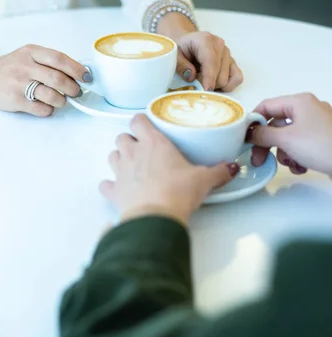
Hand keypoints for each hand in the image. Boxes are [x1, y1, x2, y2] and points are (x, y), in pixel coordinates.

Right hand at [0, 45, 88, 116]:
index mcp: (31, 52)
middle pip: (58, 79)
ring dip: (62, 100)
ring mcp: (19, 84)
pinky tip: (47, 106)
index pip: (60, 59)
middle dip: (73, 88)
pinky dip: (49, 109)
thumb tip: (76, 72)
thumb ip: (48, 61)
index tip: (87, 77)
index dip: (77, 69)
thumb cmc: (10, 67)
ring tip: (61, 100)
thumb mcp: (27, 55)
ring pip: (51, 95)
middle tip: (76, 92)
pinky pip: (40, 108)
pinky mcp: (15, 100)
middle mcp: (25, 66)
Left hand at [100, 115, 238, 224]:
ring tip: (131, 165)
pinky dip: (110, 185)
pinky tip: (119, 189)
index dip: (141, 121)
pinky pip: (105, 184)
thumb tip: (232, 168)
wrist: (155, 216)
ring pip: (112, 155)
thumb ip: (218, 172)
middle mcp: (133, 153)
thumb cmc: (177, 192)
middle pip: (122, 137)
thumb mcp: (204, 180)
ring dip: (119, 158)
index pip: (138, 120)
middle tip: (143, 148)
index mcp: (153, 143)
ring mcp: (120, 171)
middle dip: (129, 140)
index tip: (148, 125)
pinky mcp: (113, 191)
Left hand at [175, 31, 243, 91]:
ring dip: (214, 85)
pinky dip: (227, 85)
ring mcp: (228, 54)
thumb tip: (191, 76)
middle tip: (194, 83)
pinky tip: (214, 83)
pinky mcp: (232, 62)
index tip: (205, 91)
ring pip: (228, 79)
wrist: (186, 43)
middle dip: (207, 84)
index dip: (209, 79)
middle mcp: (220, 46)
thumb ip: (180, 65)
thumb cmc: (180, 49)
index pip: (211, 62)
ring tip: (201, 80)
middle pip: (220, 75)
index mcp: (205, 40)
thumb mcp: (173, 55)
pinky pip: (237, 78)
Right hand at [249, 93, 331, 175]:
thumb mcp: (285, 139)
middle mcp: (308, 110)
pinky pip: (299, 146)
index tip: (243, 137)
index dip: (252, 122)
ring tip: (290, 163)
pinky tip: (301, 166)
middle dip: (266, 144)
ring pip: (286, 138)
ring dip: (283, 153)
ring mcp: (316, 125)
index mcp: (299, 102)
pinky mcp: (322, 141)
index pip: (266, 106)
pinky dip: (296, 157)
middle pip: (275, 125)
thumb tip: (250, 134)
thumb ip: (262, 134)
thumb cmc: (322, 146)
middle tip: (258, 159)